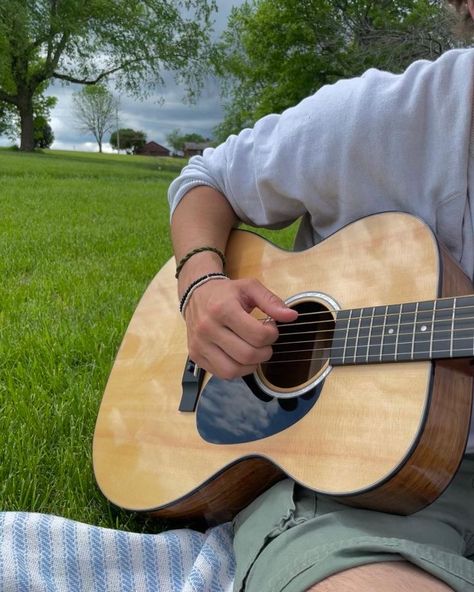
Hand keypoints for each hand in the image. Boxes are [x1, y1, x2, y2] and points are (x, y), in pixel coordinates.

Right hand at [183, 278, 297, 379]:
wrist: (196, 295)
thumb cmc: (226, 293)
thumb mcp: (250, 288)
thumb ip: (271, 302)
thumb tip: (292, 316)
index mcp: (223, 309)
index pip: (257, 335)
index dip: (272, 335)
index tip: (270, 328)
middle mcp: (208, 328)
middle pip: (247, 355)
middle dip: (264, 352)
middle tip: (264, 342)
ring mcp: (199, 344)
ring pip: (233, 370)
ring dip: (251, 364)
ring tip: (253, 351)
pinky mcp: (196, 356)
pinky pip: (222, 374)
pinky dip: (237, 370)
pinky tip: (240, 357)